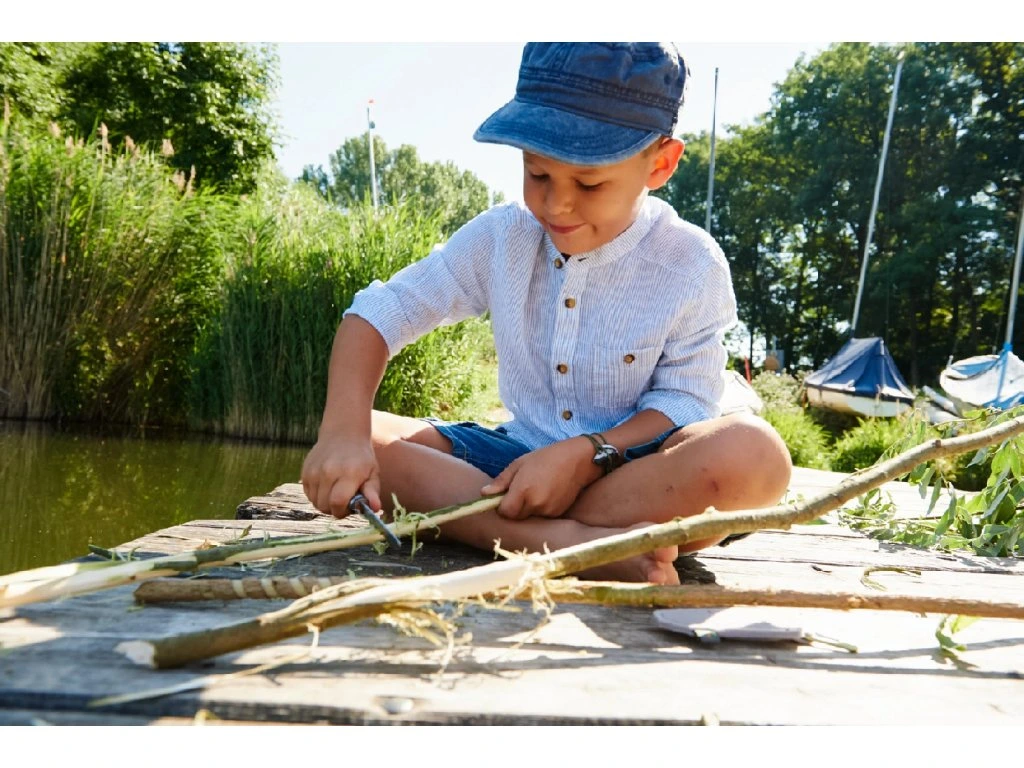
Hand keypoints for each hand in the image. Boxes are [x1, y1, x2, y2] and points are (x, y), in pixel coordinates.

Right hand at [301, 432, 380, 518]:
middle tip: (343, 500)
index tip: (349, 508)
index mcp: (348, 473)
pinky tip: (327, 485)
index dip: (342, 511)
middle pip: (324, 506)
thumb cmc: (361, 457)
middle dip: (334, 509)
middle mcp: (328, 472)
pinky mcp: (305, 471)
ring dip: (325, 502)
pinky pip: (308, 494)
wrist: (342, 433)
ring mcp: (314, 471)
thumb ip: (372, 492)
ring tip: (335, 491)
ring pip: (315, 502)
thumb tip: (375, 509)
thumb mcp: (372, 473)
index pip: (337, 503)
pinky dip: (317, 495)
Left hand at [481, 437, 601, 519]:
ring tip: (538, 488)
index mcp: (523, 490)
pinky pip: (542, 516)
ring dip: (529, 508)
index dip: (502, 506)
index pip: (504, 512)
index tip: (506, 495)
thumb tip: (484, 493)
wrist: (579, 459)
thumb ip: (501, 481)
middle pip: (516, 516)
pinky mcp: (558, 513)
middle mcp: (536, 504)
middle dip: (515, 508)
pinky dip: (541, 508)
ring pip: (530, 517)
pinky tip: (548, 492)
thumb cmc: (546, 457)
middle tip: (522, 489)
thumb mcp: (520, 464)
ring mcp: (548, 511)